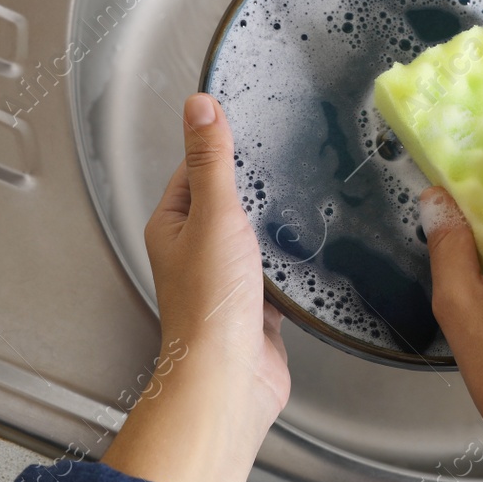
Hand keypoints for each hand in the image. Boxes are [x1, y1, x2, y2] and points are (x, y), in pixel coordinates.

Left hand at [103, 93, 290, 481]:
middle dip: (252, 186)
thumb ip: (212, 159)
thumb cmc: (212, 303)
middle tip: (283, 157)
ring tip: (301, 198)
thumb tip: (198, 104)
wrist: (230, 377)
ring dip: (273, 226)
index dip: (217, 149)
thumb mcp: (214, 214)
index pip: (193, 172)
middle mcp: (193, 252)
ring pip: (251, 239)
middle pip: (224, 204)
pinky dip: (289, 261)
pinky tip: (310, 252)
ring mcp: (224, 281)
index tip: (246, 126)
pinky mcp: (255, 307)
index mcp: (172, 227)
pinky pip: (274, 273)